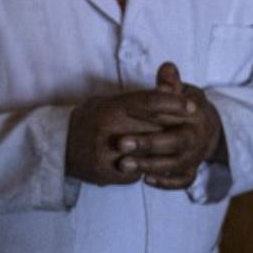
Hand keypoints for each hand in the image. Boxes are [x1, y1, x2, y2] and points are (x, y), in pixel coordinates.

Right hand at [65, 88, 186, 185]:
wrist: (59, 147)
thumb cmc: (91, 119)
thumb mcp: (110, 102)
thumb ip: (140, 97)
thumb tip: (172, 79)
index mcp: (109, 108)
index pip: (149, 102)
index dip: (174, 102)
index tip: (193, 105)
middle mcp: (107, 130)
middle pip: (154, 129)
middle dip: (172, 129)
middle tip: (189, 128)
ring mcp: (106, 154)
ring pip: (149, 154)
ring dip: (160, 152)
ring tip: (167, 148)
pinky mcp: (107, 173)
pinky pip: (138, 172)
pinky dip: (144, 167)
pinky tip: (141, 161)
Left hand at [115, 63, 224, 189]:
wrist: (206, 130)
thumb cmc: (187, 107)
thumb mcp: (184, 92)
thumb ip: (172, 83)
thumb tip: (167, 68)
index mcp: (197, 115)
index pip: (181, 112)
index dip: (163, 111)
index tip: (136, 108)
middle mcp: (197, 138)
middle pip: (175, 143)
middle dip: (148, 144)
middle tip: (120, 143)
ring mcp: (195, 157)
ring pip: (175, 165)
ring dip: (149, 165)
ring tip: (123, 164)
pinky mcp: (190, 171)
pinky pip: (182, 180)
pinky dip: (167, 182)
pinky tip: (145, 179)